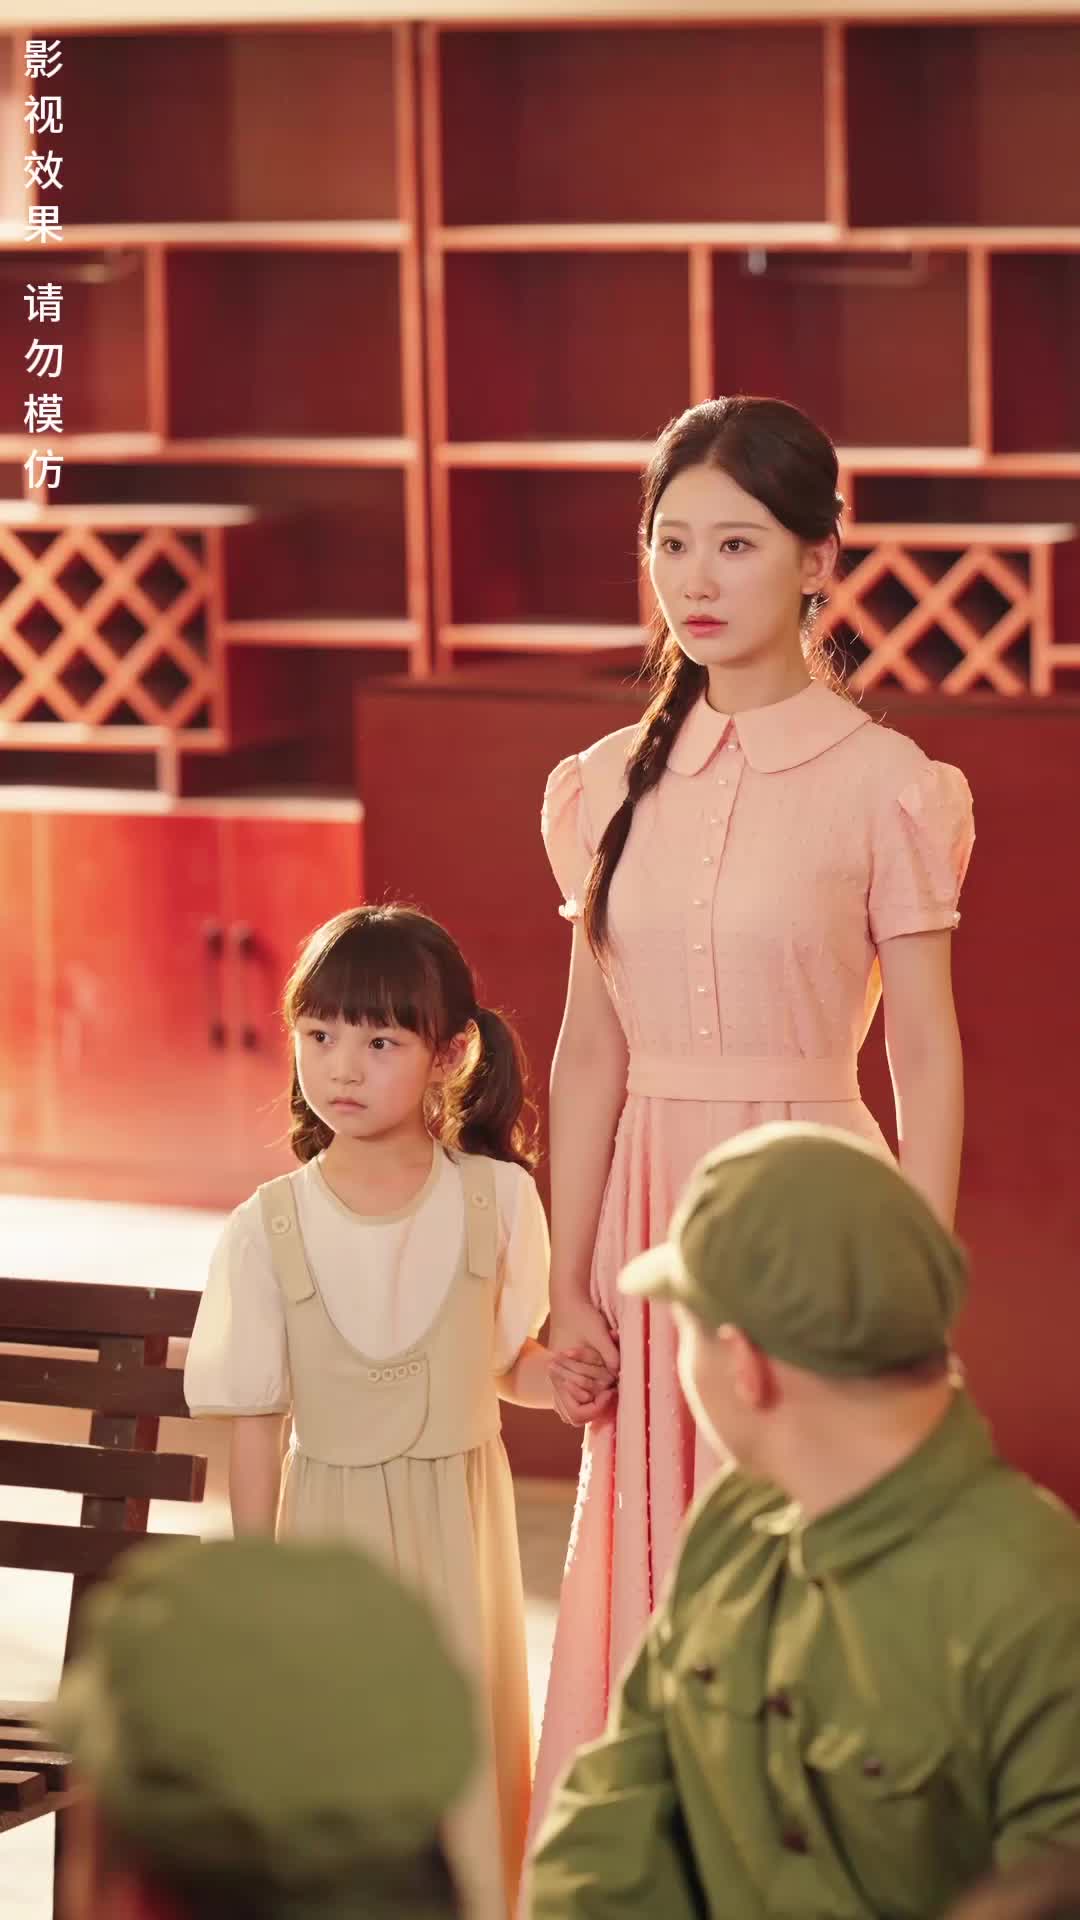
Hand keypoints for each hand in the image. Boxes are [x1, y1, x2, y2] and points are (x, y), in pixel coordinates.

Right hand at [547, 1301, 619, 1426]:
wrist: (568, 1303)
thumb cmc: (582, 1316)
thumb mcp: (598, 1333)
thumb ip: (610, 1355)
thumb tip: (620, 1377)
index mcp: (559, 1373)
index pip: (577, 1411)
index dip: (597, 1407)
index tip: (611, 1391)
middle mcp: (555, 1381)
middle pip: (575, 1416)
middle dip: (597, 1407)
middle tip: (611, 1391)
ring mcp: (557, 1381)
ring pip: (571, 1412)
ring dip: (590, 1407)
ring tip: (605, 1392)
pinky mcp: (562, 1377)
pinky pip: (570, 1402)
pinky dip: (584, 1402)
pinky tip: (599, 1391)